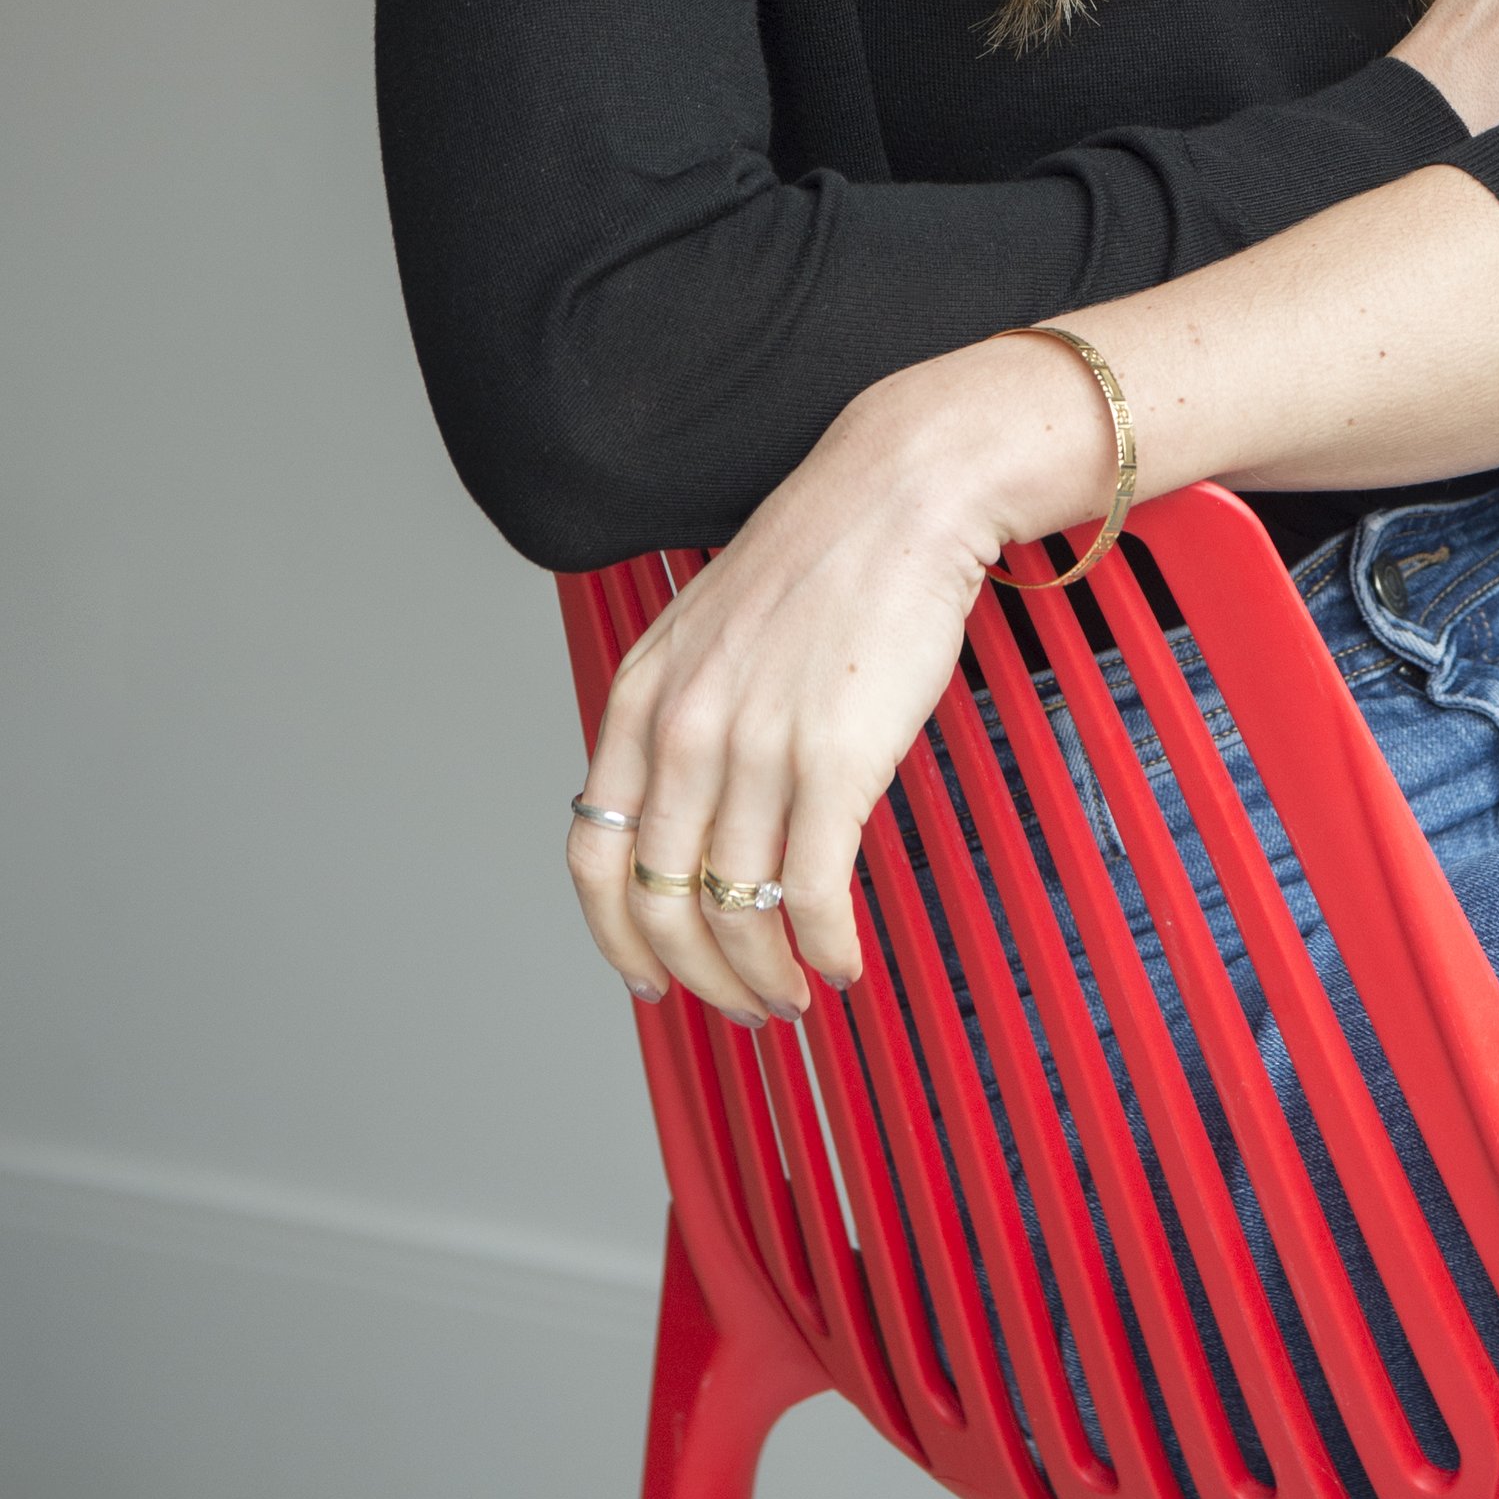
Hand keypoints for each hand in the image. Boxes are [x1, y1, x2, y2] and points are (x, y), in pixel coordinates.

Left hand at [564, 339, 1096, 1019]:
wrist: (903, 491)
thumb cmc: (824, 554)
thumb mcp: (711, 629)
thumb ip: (686, 715)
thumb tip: (693, 817)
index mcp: (642, 697)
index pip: (594, 859)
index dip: (617, 940)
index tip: (648, 979)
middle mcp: (683, 729)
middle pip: (661, 905)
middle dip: (699, 979)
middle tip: (742, 1007)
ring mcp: (754, 747)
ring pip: (735, 914)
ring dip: (766, 977)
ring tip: (796, 995)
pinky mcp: (833, 762)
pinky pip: (812, 896)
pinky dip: (825, 950)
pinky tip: (843, 963)